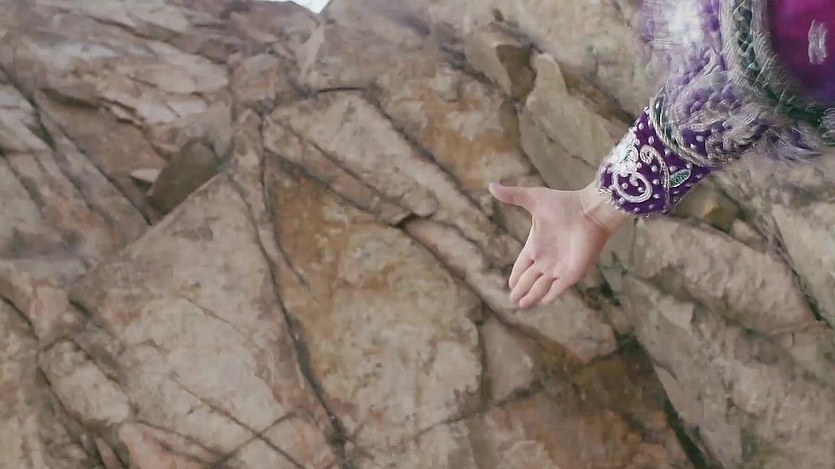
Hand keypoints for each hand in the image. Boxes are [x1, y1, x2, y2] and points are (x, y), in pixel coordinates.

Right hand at [489, 182, 628, 308]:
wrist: (590, 210)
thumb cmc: (564, 203)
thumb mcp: (533, 198)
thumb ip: (512, 195)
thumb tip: (491, 186)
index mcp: (535, 245)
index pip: (522, 265)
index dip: (516, 275)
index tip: (510, 284)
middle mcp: (546, 259)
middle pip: (529, 279)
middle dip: (521, 290)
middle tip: (513, 300)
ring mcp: (558, 267)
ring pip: (541, 287)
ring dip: (532, 296)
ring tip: (522, 305)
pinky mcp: (571, 273)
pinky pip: (558, 288)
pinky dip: (549, 295)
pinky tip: (542, 302)